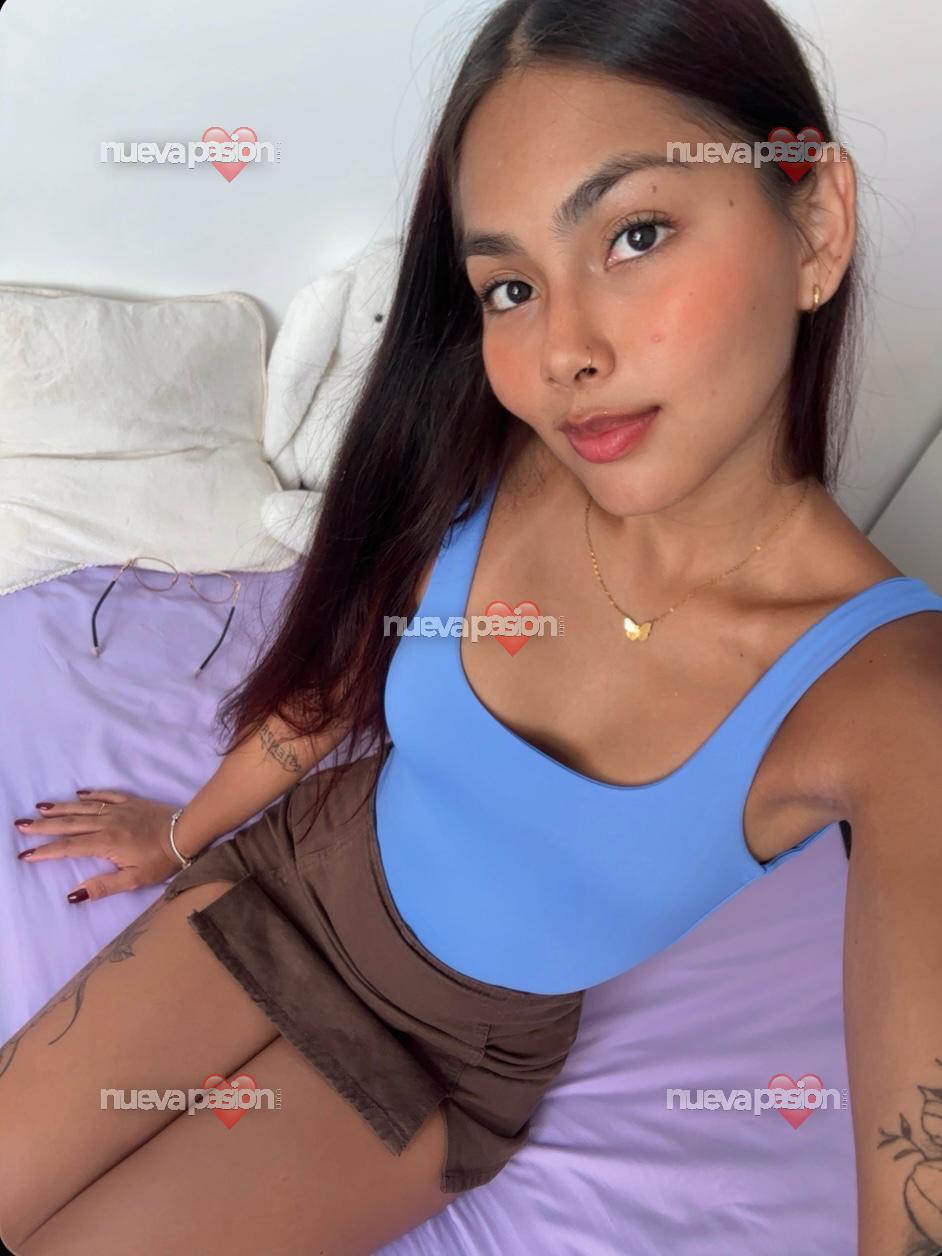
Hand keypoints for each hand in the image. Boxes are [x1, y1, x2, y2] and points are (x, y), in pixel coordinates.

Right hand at [13, 790, 189, 901]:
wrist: (187, 833)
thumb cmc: (162, 860)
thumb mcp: (134, 880)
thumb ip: (103, 886)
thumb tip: (73, 894)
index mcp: (106, 843)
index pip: (69, 847)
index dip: (46, 851)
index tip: (25, 854)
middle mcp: (107, 823)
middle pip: (70, 824)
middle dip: (44, 826)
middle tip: (20, 824)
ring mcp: (119, 810)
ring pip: (84, 807)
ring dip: (61, 807)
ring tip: (40, 807)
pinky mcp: (132, 801)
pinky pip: (107, 795)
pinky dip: (91, 793)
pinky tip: (79, 793)